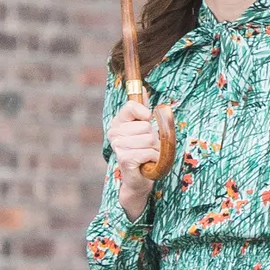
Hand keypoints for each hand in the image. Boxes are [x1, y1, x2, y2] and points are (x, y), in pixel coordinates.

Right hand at [107, 98, 160, 219]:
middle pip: (146, 126)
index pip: (132, 106)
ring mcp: (118, 146)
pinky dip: (154, 159)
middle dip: (154, 138)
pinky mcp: (125, 158)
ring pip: (149, 139)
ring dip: (156, 150)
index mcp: (117, 122)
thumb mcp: (143, 129)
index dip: (144, 113)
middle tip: (148, 147)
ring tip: (149, 155)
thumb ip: (142, 110)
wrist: (138, 179)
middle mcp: (114, 133)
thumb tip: (144, 91)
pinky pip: (149, 152)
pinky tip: (147, 163)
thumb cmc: (142, 152)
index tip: (147, 119)